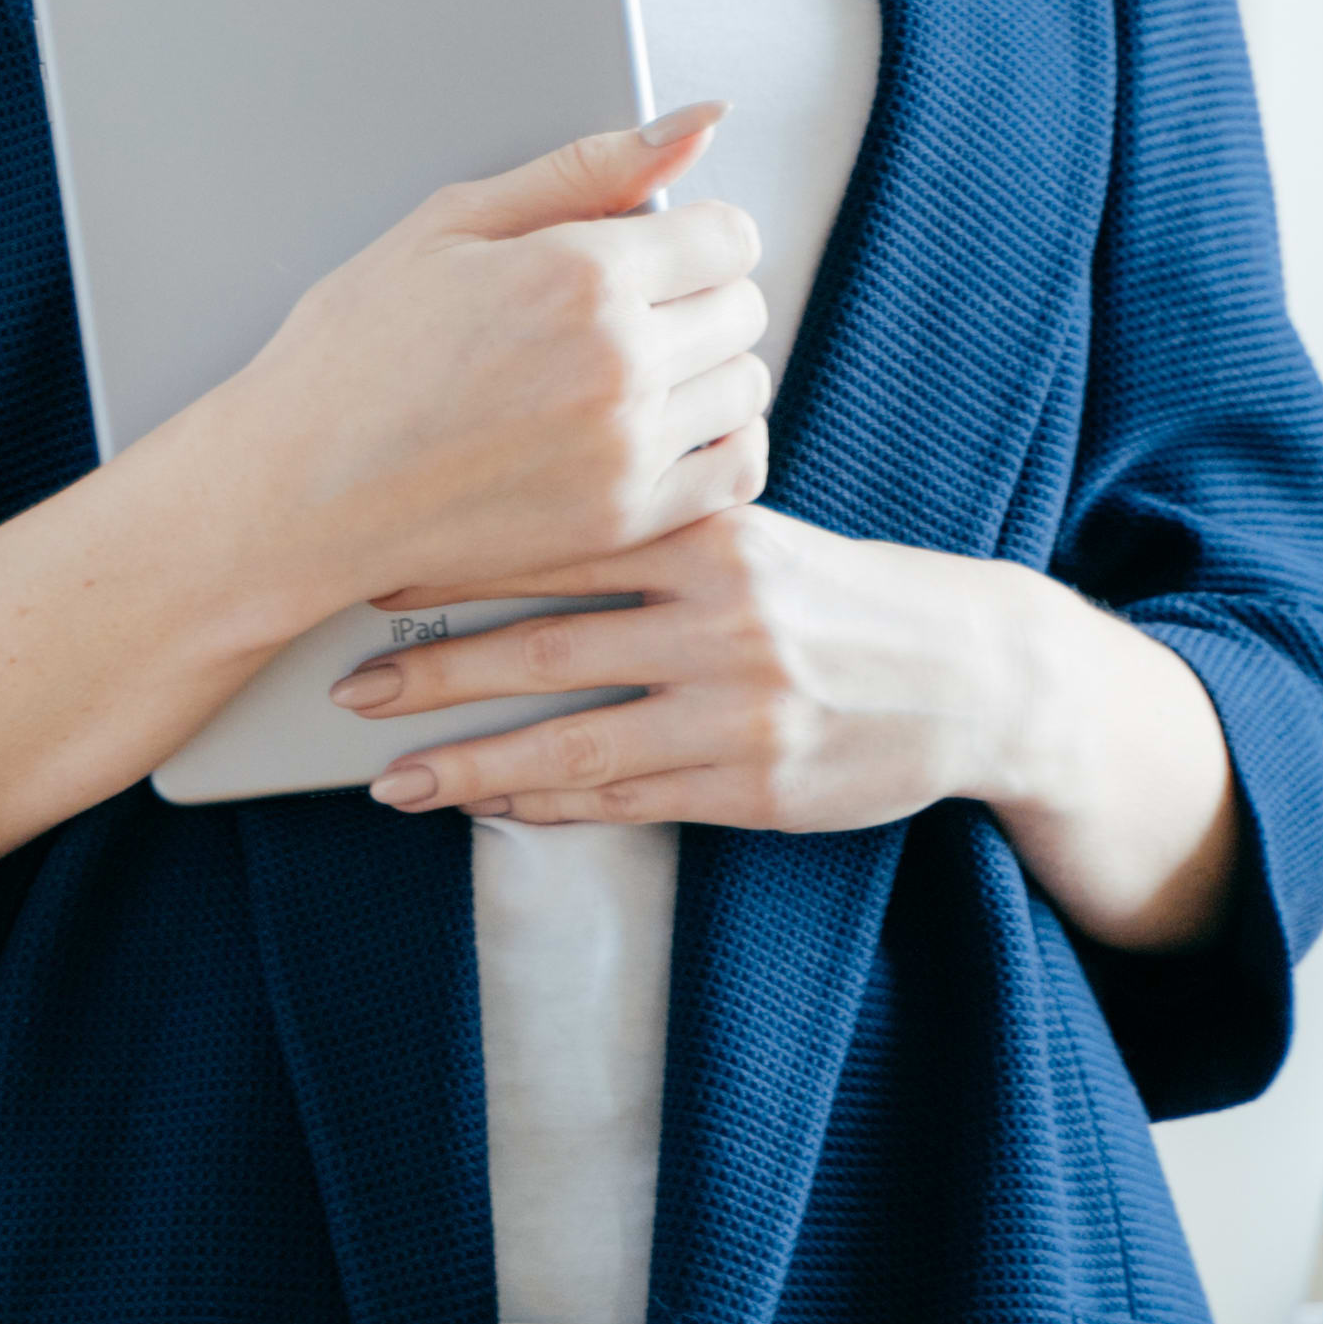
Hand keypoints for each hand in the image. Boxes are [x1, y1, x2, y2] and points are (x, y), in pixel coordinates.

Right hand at [177, 101, 776, 620]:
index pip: (728, 236)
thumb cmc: (354, 354)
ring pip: (747, 386)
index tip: (650, 252)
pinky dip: (715, 442)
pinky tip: (658, 430)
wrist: (298, 488)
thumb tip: (697, 123)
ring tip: (630, 371)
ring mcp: (626, 448)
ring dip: (706, 370)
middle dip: (697, 296)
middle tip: (624, 311)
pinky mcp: (624, 519)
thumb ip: (587, 168)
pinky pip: (737, 468)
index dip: (690, 234)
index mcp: (581, 274)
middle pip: (744, 307)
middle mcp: (617, 361)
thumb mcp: (452, 224)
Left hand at [337, 509, 1252, 949]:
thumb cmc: (844, 594)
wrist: (974, 674)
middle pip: (545, 643)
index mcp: (712, 536)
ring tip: (392, 778)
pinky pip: (627, 799)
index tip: (371, 569)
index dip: (457, 559)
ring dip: (470, 762)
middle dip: (435, 668)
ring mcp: (737, 710)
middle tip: (348, 685)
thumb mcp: (758, 533)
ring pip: (573, 740)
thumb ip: (658, 531)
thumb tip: (523, 520)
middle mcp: (720, 618)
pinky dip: (549, 804)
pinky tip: (489, 804)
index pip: (559, 540)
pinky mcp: (755, 785)